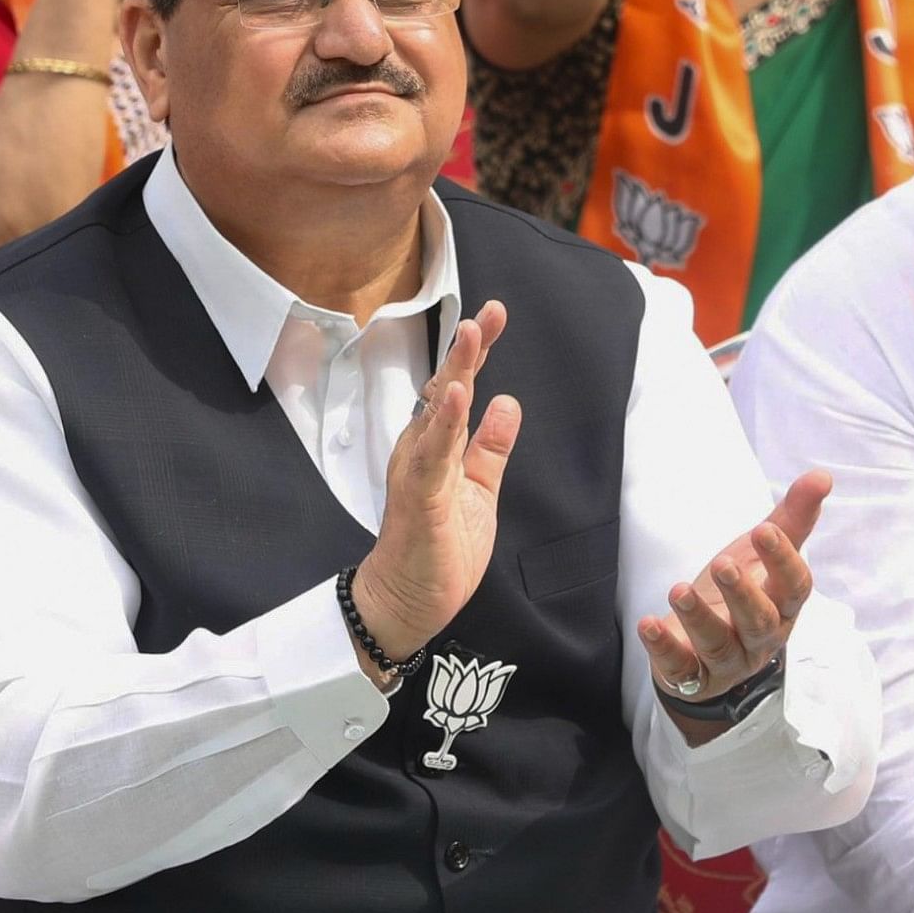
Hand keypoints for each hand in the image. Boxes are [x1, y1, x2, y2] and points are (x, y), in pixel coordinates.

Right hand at [352, 302, 521, 664]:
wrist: (406, 602)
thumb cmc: (438, 549)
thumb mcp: (479, 491)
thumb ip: (490, 448)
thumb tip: (507, 403)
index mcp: (440, 447)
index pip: (461, 389)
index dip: (477, 353)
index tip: (495, 315)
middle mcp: (424, 449)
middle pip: (447, 388)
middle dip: (468, 347)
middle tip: (489, 310)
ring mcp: (419, 470)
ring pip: (438, 412)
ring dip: (455, 372)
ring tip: (471, 334)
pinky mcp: (420, 496)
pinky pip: (433, 454)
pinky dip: (446, 422)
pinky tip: (458, 395)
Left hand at [640, 472, 826, 695]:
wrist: (706, 648)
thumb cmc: (743, 592)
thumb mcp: (761, 555)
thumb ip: (791, 519)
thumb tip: (822, 476)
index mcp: (782, 606)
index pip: (795, 588)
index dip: (783, 561)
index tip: (763, 530)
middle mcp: (760, 638)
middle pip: (760, 622)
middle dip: (743, 594)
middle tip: (723, 564)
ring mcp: (726, 660)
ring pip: (719, 646)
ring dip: (699, 618)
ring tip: (679, 590)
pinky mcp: (691, 676)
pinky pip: (680, 669)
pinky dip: (663, 649)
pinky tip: (648, 625)